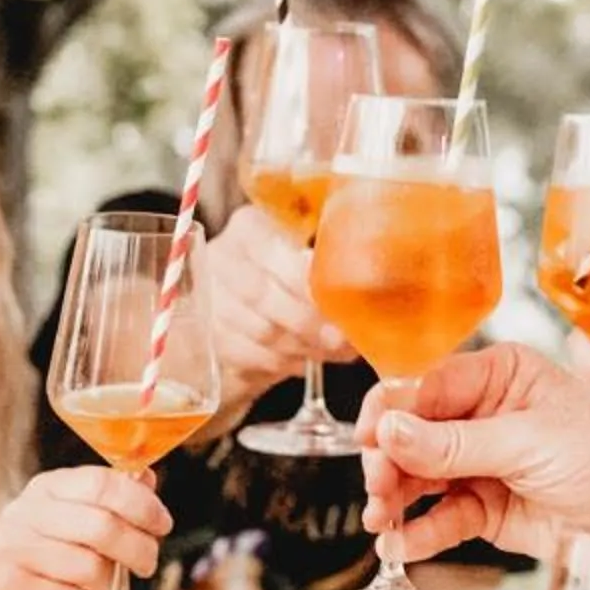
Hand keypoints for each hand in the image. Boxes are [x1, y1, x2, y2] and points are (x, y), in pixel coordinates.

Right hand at [0, 468, 171, 589]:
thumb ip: (108, 500)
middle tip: (147, 563)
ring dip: (111, 584)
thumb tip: (145, 478)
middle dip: (138, 549)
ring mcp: (13, 550)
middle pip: (102, 526)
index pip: (102, 483)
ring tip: (106, 587)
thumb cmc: (41, 562)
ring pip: (90, 567)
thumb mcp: (70, 522)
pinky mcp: (9, 589)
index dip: (141, 504)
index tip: (161, 524)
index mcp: (46, 488)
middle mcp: (25, 513)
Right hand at [197, 206, 351, 419]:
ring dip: (300, 345)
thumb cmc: (282, 273)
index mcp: (250, 227)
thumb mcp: (302, 250)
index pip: (273, 253)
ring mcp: (210, 299)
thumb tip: (381, 276)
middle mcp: (222, 258)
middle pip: (262, 294)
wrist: (236, 303)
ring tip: (332, 350)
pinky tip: (303, 359)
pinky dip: (280, 362)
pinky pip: (247, 355)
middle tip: (342, 339)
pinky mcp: (209, 335)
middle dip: (308, 322)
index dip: (307, 281)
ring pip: (257, 329)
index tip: (341, 300)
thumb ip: (332, 256)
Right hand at [356, 342, 589, 561]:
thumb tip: (387, 430)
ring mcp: (485, 462)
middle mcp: (488, 413)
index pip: (429, 383)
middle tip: (377, 490)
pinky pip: (440, 517)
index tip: (367, 439)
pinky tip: (399, 546)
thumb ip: (456, 442)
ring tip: (381, 522)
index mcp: (505, 374)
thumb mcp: (532, 443)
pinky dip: (417, 532)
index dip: (392, 409)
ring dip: (394, 498)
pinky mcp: (488, 509)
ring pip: (419, 475)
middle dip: (389, 460)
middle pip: (414, 431)